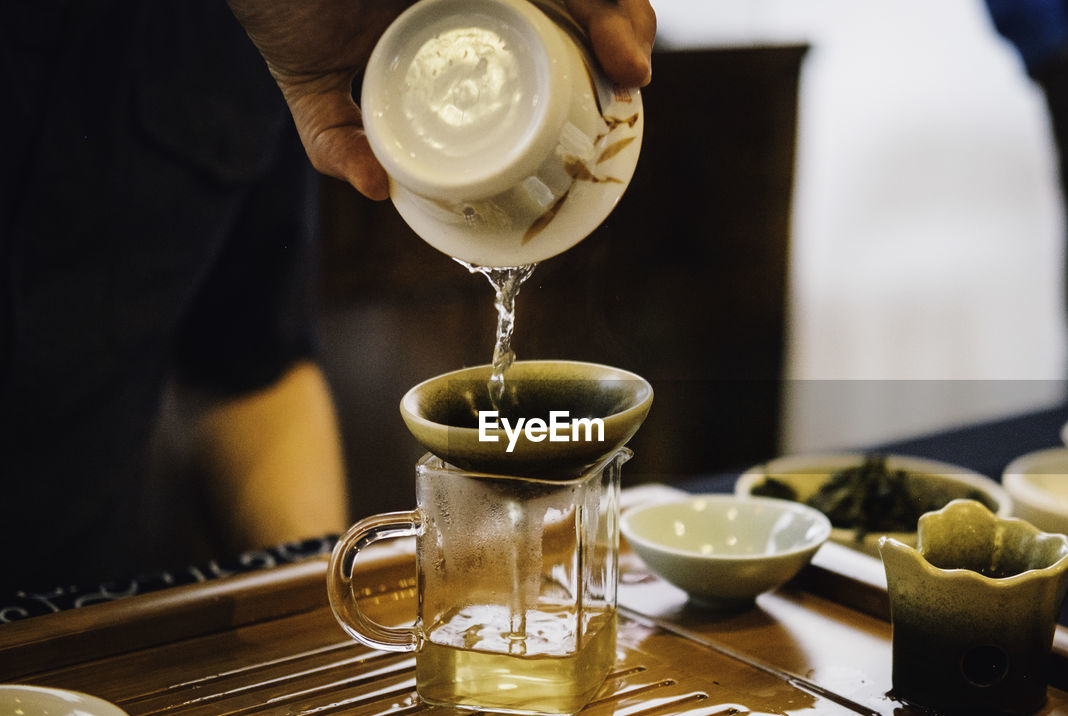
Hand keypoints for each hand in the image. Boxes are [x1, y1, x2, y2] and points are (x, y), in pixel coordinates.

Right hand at [228, 0, 656, 201]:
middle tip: (631, 75)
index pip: (560, 22)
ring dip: (613, 5)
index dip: (604, 44)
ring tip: (625, 55)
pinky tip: (602, 25)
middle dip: (625, 23)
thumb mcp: (314, 80)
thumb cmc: (281, 2)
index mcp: (470, 7)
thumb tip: (376, 189)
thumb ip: (337, 137)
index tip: (625, 89)